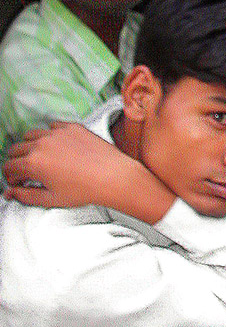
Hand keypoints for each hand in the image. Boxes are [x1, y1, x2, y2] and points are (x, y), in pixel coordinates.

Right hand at [3, 122, 173, 221]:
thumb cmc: (86, 189)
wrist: (113, 176)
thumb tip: (11, 193)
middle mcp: (42, 144)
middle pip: (16, 149)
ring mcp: (58, 133)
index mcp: (33, 162)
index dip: (11, 176)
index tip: (18, 181)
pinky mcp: (72, 127)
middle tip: (29, 172)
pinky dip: (50, 136)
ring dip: (31, 146)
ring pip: (32, 135)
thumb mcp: (51, 199)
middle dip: (18, 161)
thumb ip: (25, 196)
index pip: (8, 166)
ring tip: (43, 159)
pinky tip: (59, 148)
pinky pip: (52, 127)